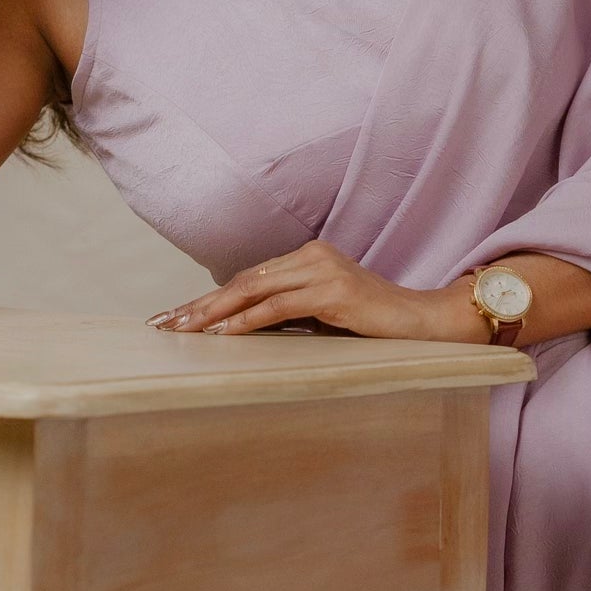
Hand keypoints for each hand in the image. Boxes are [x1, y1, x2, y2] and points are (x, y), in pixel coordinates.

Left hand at [146, 240, 486, 341]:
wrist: (426, 323)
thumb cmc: (377, 327)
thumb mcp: (327, 316)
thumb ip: (291, 313)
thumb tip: (244, 331)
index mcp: (309, 257)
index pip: (248, 277)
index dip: (210, 297)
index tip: (177, 316)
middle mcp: (312, 256)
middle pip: (243, 280)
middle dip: (200, 304)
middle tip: (165, 324)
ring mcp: (323, 270)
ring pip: (253, 289)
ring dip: (214, 313)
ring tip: (183, 330)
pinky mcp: (332, 291)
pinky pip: (279, 307)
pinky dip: (247, 321)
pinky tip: (223, 334)